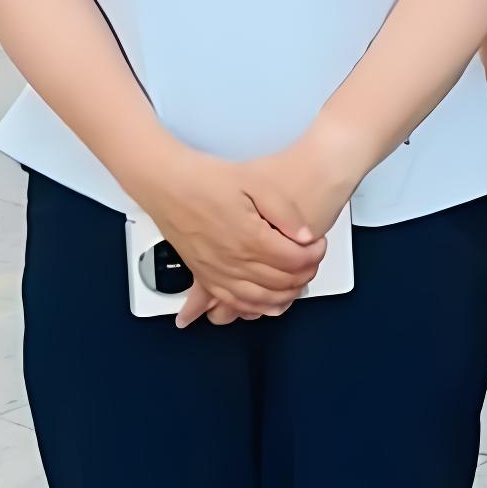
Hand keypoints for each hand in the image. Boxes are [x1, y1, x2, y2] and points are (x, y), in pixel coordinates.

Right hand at [171, 121, 366, 330]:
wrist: (167, 184)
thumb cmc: (205, 179)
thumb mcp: (254, 181)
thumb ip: (284, 210)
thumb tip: (305, 234)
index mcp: (250, 239)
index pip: (295, 260)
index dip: (314, 254)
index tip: (319, 244)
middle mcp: (234, 262)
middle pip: (281, 283)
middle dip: (305, 274)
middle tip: (313, 260)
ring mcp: (218, 273)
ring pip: (260, 300)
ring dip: (284, 296)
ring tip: (298, 283)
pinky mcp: (204, 276)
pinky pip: (232, 303)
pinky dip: (253, 309)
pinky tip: (264, 305)